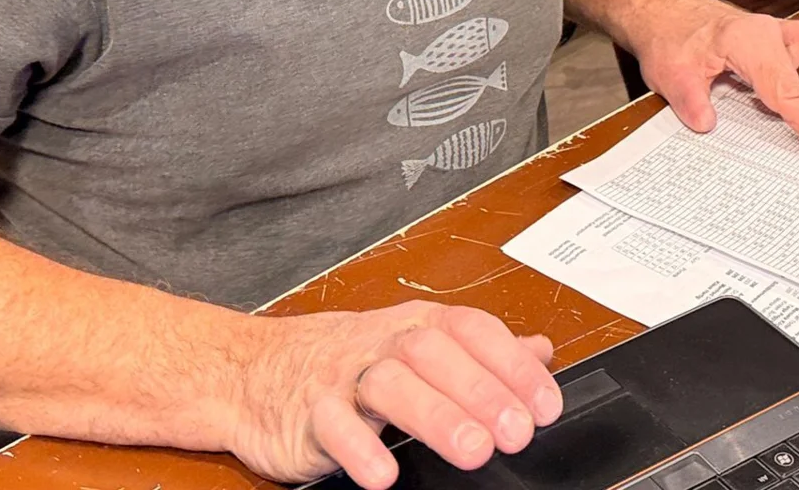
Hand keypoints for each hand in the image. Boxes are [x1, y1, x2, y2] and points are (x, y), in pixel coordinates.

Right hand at [223, 301, 560, 487]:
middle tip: (515, 432)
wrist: (253, 371)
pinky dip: (359, 448)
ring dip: (436, 416)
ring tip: (472, 451)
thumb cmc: (345, 361)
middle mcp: (382, 344)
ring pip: (389, 383)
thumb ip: (480, 352)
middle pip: (433, 352)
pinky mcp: (309, 415)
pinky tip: (385, 473)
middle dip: (480, 391)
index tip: (545, 405)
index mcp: (416, 326)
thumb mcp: (416, 343)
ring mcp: (344, 377)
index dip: (513, 365)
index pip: (472, 330)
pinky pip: (333, 425)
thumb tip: (540, 351)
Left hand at [631, 0, 798, 163]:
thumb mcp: (670, 72)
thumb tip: (706, 125)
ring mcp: (773, 33)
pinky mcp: (772, 39)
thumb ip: (689, 100)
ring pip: (794, 74)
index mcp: (747, 40)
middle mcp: (767, 32)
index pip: (784, 89)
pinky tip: (755, 91)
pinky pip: (791, 61)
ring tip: (747, 109)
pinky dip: (781, 80)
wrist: (662, 10)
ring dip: (783, 97)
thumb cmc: (667, 34)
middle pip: (795, 85)